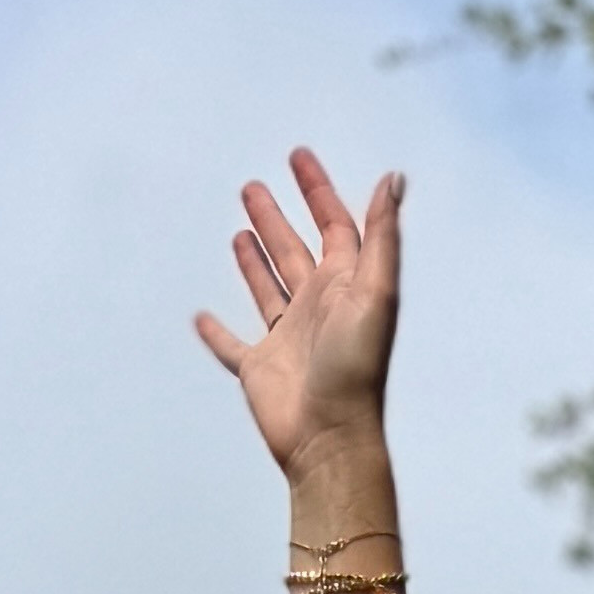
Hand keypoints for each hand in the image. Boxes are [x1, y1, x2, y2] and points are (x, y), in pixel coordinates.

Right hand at [197, 146, 401, 473]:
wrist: (329, 436)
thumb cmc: (355, 368)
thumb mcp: (375, 292)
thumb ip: (383, 235)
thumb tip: (393, 178)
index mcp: (344, 287)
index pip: (334, 228)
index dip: (318, 191)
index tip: (298, 157)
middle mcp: (316, 309)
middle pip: (294, 252)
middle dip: (276, 218)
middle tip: (253, 187)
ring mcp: (287, 340)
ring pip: (267, 290)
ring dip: (254, 261)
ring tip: (240, 231)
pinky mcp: (259, 370)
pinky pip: (232, 348)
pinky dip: (216, 333)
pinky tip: (200, 317)